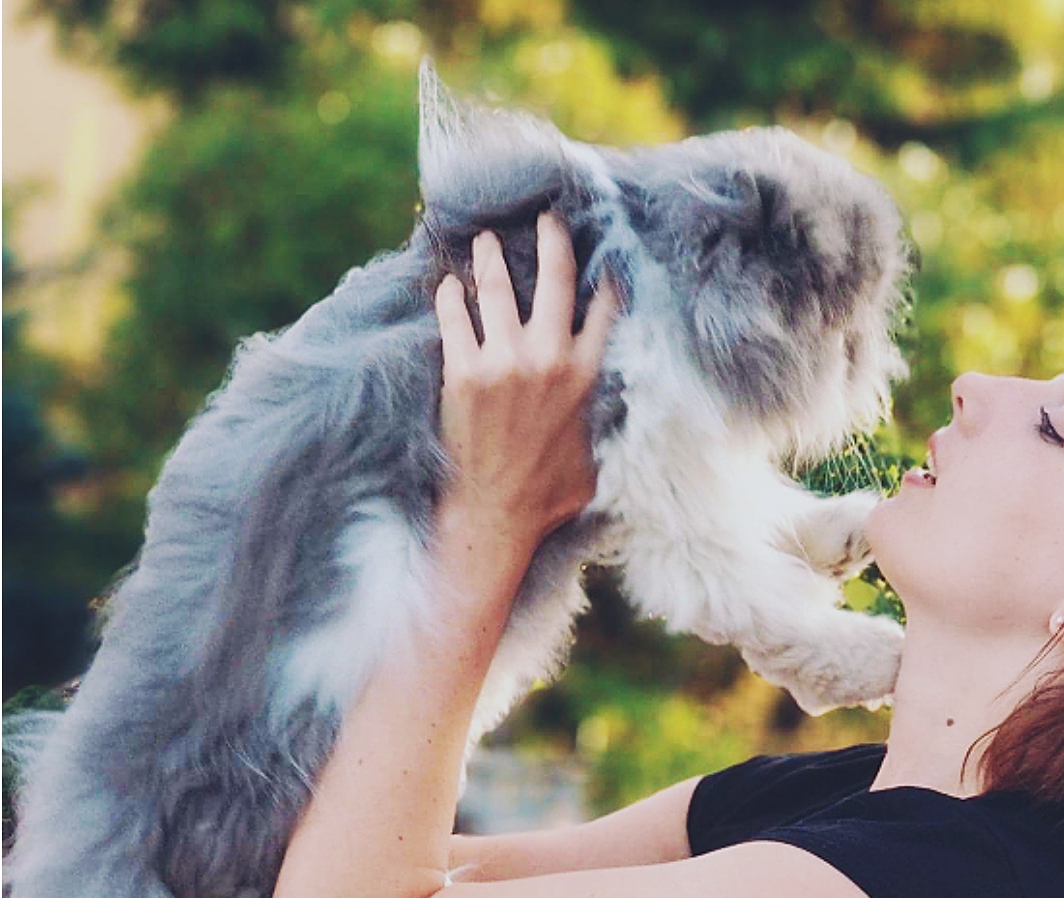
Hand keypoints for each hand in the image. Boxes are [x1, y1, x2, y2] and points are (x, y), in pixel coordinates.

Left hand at [433, 212, 621, 562]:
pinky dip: (451, 295)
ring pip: (497, 286)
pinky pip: (455, 316)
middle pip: (554, 278)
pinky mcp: (462, 372)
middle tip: (544, 217)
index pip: (603, 308)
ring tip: (486, 240)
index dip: (603, 276)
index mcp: (585, 376)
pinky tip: (449, 284)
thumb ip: (599, 419)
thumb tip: (613, 408)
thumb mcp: (594, 456)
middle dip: (551, 239)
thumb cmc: (548, 496)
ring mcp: (502, 362)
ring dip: (491, 256)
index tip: (600, 255)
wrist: (496, 514)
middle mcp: (548, 359)